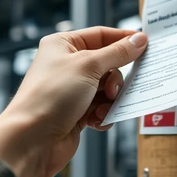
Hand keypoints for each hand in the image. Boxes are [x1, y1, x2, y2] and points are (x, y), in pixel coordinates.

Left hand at [0, 27, 147, 176]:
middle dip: (114, 79)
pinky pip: (102, 108)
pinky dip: (103, 115)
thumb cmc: (50, 97)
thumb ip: (117, 53)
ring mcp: (72, 90)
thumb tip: (139, 39)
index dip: (123, 40)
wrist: (31, 141)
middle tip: (112, 90)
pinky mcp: (76, 113)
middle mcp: (66, 65)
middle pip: (108, 64)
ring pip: (107, 89)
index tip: (145, 45)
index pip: (100, 35)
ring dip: (110, 100)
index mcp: (63, 45)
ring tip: (101, 108)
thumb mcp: (88, 66)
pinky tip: (95, 121)